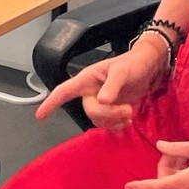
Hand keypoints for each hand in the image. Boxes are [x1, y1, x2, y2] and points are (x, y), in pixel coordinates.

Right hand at [34, 37, 167, 130]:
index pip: (64, 91)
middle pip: (89, 111)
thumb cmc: (133, 63)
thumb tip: (102, 100)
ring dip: (114, 120)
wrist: (149, 67)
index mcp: (87, 79)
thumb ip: (112, 85)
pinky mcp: (111, 110)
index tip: (39, 116)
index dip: (51, 103)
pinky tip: (128, 120)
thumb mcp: (122, 71)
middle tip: (128, 110)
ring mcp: (100, 102)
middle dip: (108, 114)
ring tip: (130, 113)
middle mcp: (90, 92)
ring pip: (99, 119)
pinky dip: (118, 125)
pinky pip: (108, 124)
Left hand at [125, 138, 188, 188]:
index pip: (160, 186)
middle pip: (167, 184)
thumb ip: (178, 149)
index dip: (142, 187)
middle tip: (174, 150)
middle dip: (164, 168)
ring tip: (187, 155)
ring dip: (174, 171)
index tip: (128, 187)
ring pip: (176, 186)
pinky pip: (186, 188)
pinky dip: (183, 175)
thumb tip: (160, 147)